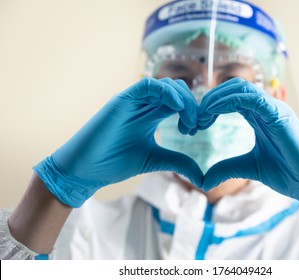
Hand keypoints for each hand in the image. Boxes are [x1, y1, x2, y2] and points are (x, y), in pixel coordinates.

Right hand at [33, 78, 202, 207]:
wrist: (87, 170)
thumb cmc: (116, 163)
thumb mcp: (156, 160)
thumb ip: (178, 162)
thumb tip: (202, 178)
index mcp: (153, 114)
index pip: (180, 102)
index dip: (195, 110)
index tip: (203, 126)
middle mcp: (145, 104)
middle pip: (178, 91)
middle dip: (193, 105)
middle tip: (199, 125)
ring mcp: (133, 101)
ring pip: (166, 86)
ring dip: (184, 101)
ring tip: (189, 124)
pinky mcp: (122, 100)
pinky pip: (148, 86)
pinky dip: (167, 93)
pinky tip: (178, 108)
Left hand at [198, 78, 298, 229]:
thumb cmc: (288, 174)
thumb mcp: (249, 168)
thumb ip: (227, 168)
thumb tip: (203, 179)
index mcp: (259, 116)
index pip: (231, 98)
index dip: (210, 106)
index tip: (194, 125)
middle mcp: (267, 108)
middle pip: (232, 88)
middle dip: (209, 100)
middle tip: (193, 121)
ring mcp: (275, 109)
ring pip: (240, 88)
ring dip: (215, 98)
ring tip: (201, 117)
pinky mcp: (281, 115)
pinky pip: (252, 97)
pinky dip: (230, 100)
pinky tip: (214, 113)